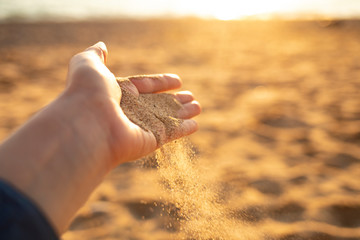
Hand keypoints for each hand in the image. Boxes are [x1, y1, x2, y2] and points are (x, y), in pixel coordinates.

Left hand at [66, 42, 200, 165]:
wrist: (87, 123)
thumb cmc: (87, 92)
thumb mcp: (88, 65)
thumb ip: (96, 55)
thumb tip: (101, 45)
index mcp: (119, 93)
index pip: (145, 86)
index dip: (162, 83)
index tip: (178, 81)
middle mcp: (130, 111)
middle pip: (158, 104)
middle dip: (175, 101)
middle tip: (192, 97)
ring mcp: (140, 127)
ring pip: (167, 118)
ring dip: (183, 113)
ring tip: (198, 107)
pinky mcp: (149, 141)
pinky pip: (170, 133)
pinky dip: (183, 129)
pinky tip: (195, 124)